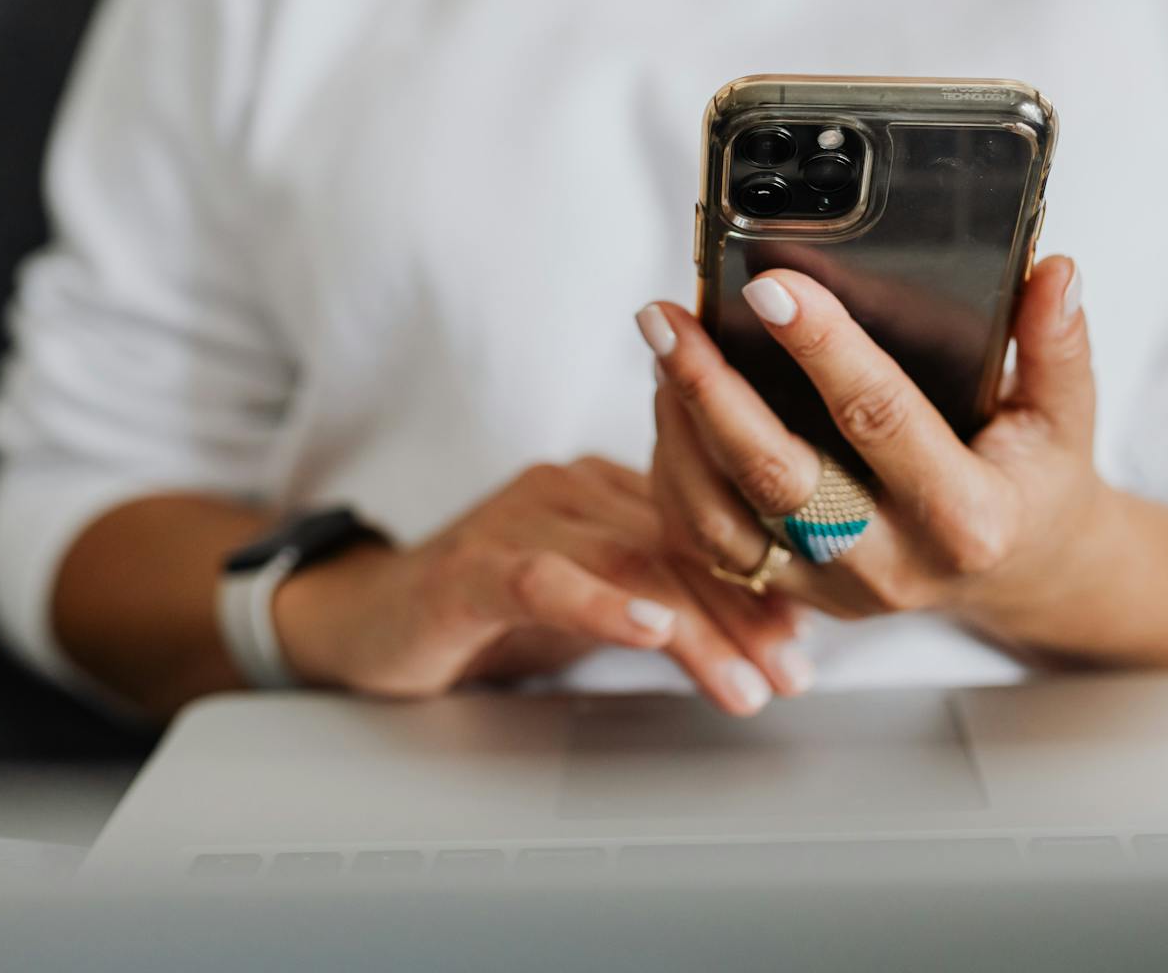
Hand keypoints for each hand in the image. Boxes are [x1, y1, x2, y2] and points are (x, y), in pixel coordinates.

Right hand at [273, 457, 811, 714]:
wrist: (365, 620)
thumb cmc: (486, 609)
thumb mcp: (590, 600)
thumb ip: (664, 598)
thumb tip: (772, 630)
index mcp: (605, 487)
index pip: (703, 526)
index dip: (760, 580)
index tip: (803, 639)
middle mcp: (568, 487)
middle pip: (678, 541)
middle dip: (743, 611)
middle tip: (788, 670)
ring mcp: (517, 519)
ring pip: (628, 560)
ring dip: (695, 626)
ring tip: (741, 681)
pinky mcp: (468, 565)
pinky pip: (543, 577)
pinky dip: (601, 602)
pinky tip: (646, 629)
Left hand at [640, 256, 1109, 633]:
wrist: (1022, 573)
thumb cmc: (1036, 481)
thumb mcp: (1065, 415)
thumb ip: (1056, 345)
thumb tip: (1053, 272)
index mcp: (966, 518)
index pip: (880, 420)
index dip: (822, 350)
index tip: (771, 286)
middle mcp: (893, 565)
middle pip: (777, 478)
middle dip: (711, 391)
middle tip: (667, 318)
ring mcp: (836, 590)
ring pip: (724, 521)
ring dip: (678, 432)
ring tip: (660, 350)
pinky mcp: (796, 596)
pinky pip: (711, 548)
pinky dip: (678, 477)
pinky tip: (668, 408)